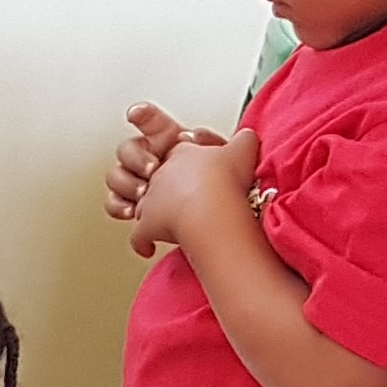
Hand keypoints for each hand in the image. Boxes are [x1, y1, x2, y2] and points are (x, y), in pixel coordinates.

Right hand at [106, 103, 206, 226]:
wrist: (212, 219)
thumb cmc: (217, 186)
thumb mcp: (224, 156)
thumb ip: (209, 141)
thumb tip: (194, 135)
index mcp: (167, 141)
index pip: (151, 121)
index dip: (142, 115)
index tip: (135, 114)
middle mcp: (149, 159)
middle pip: (127, 149)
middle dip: (136, 158)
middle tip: (152, 169)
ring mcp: (139, 183)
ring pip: (116, 175)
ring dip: (128, 184)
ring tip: (145, 193)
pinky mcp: (134, 207)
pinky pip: (114, 203)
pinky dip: (120, 206)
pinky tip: (134, 210)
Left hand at [128, 123, 258, 257]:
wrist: (212, 205)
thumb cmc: (227, 178)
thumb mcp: (244, 149)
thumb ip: (244, 140)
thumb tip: (246, 136)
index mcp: (182, 154)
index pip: (178, 153)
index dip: (188, 162)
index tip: (197, 170)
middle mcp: (162, 175)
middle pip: (159, 178)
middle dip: (170, 188)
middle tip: (187, 198)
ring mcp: (151, 200)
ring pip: (144, 205)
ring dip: (154, 213)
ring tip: (169, 222)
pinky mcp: (147, 225)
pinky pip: (139, 236)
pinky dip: (142, 243)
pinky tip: (149, 249)